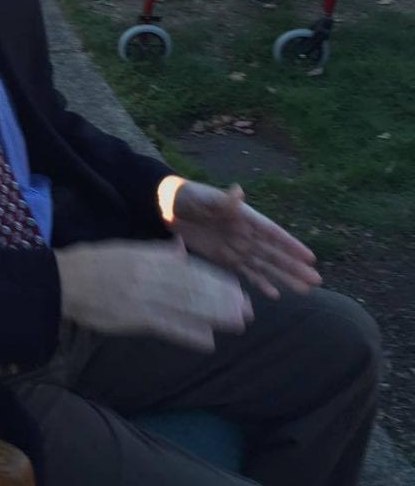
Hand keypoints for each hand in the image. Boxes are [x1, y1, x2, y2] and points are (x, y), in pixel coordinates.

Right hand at [55, 238, 252, 351]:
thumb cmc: (94, 263)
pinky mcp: (133, 319)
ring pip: (186, 306)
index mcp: (147, 257)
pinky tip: (208, 340)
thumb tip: (180, 249)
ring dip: (214, 315)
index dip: (214, 278)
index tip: (236, 287)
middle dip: (223, 298)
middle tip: (248, 309)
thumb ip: (155, 251)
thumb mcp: (126, 249)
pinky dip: (188, 333)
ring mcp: (142, 298)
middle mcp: (149, 275)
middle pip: (193, 287)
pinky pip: (167, 326)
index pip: (188, 268)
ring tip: (238, 323)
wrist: (62, 281)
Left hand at [159, 177, 321, 298]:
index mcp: (245, 217)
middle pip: (274, 253)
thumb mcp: (205, 197)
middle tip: (317, 282)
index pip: (272, 233)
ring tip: (304, 290)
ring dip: (283, 278)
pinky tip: (275, 295)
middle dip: (294, 267)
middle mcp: (246, 234)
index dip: (290, 245)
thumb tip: (239, 192)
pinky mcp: (225, 258)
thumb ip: (223, 200)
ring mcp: (237, 247)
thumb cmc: (189, 197)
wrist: (168, 207)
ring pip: (264, 266)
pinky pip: (246, 273)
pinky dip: (260, 283)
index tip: (311, 257)